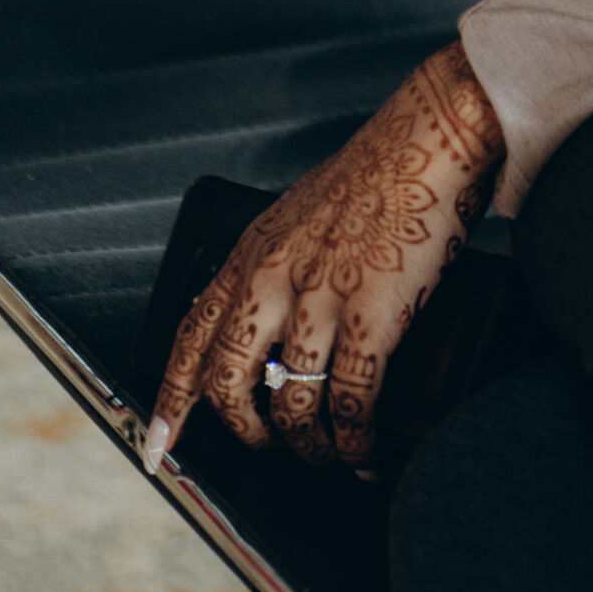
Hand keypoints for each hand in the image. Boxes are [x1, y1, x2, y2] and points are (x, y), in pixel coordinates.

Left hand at [144, 42, 503, 475]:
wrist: (433, 137)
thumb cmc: (378, 173)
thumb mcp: (299, 214)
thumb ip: (272, 266)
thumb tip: (265, 326)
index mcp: (253, 253)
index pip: (191, 340)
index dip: (171, 403)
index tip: (159, 450)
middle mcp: (274, 278)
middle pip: (229, 385)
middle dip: (247, 433)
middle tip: (268, 449)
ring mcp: (319, 298)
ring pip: (291, 406)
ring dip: (308, 445)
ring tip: (328, 454)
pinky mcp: (370, 315)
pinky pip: (350, 402)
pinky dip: (355, 440)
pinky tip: (364, 449)